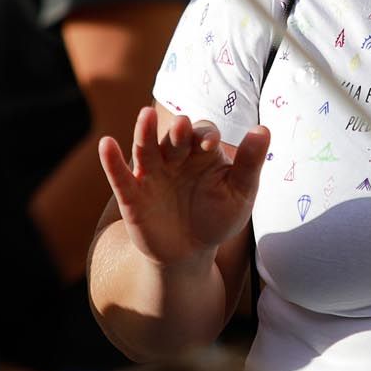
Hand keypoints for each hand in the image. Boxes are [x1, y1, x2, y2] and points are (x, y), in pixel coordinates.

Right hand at [99, 106, 268, 271]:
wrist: (190, 254)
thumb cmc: (217, 217)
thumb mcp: (239, 193)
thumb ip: (250, 163)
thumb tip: (263, 129)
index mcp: (201, 152)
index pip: (202, 133)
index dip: (205, 136)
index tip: (210, 144)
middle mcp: (174, 157)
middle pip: (174, 137)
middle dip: (178, 132)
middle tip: (182, 126)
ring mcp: (151, 173)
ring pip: (145, 147)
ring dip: (144, 132)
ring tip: (145, 116)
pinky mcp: (132, 194)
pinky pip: (119, 175)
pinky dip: (112, 160)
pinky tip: (106, 144)